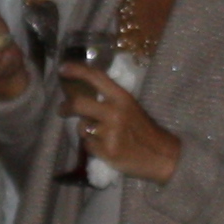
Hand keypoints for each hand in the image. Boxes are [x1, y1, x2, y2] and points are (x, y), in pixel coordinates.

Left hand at [58, 62, 180, 181]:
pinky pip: (88, 145)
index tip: (63, 68)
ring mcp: (110, 133)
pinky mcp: (107, 151)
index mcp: (122, 98)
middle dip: (66, 107)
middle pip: (79, 104)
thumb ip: (109, 99)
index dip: (77, 70)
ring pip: (82, 127)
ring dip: (86, 131)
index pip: (96, 78)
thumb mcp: (130, 106)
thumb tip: (80, 94)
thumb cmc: (143, 129)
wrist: (160, 155)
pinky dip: (93, 146)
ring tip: (101, 135)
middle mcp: (115, 113)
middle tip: (63, 109)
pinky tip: (106, 147)